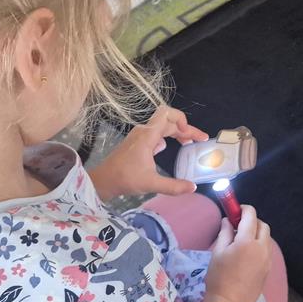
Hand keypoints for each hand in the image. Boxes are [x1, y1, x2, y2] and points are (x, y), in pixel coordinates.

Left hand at [89, 106, 208, 199]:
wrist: (103, 180)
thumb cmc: (125, 179)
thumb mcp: (151, 184)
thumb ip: (174, 186)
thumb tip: (193, 188)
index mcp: (148, 136)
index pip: (167, 114)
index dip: (182, 119)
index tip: (191, 135)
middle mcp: (144, 132)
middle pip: (168, 122)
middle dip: (185, 129)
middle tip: (199, 141)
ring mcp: (139, 137)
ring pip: (162, 128)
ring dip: (176, 132)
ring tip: (188, 143)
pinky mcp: (137, 143)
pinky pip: (155, 135)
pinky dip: (167, 138)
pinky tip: (170, 148)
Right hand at [203, 205, 271, 301]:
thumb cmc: (219, 277)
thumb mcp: (218, 252)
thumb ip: (225, 233)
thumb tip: (228, 221)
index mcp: (247, 242)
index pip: (251, 216)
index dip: (244, 209)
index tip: (236, 209)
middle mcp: (261, 248)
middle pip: (263, 226)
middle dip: (252, 221)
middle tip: (239, 225)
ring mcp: (267, 260)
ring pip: (267, 239)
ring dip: (257, 234)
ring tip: (242, 241)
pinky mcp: (268, 269)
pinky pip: (267, 251)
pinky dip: (260, 246)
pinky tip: (247, 254)